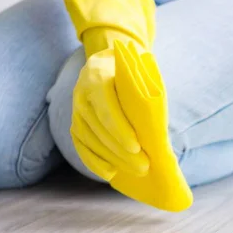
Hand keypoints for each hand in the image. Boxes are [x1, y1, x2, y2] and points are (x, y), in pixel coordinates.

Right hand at [70, 46, 149, 180]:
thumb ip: (143, 91)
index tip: (137, 147)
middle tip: (144, 166)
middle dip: (121, 151)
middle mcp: (81, 94)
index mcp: (97, 78)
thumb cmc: (130, 68)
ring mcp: (76, 109)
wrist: (105, 60)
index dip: (120, 130)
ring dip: (112, 159)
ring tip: (135, 170)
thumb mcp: (138, 71)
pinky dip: (94, 161)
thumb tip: (158, 126)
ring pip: (90, 139)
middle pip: (99, 128)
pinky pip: (81, 145)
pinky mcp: (74, 122)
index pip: (106, 108)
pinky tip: (110, 173)